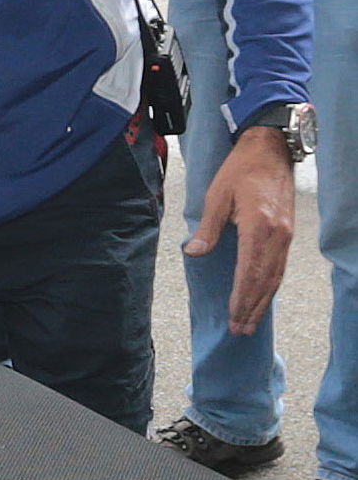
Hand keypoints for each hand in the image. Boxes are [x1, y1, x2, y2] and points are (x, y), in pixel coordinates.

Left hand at [184, 123, 295, 334]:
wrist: (270, 150)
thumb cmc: (240, 170)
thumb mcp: (216, 196)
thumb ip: (207, 228)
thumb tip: (193, 253)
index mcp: (258, 226)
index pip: (249, 271)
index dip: (240, 296)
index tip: (233, 315)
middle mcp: (277, 235)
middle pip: (265, 279)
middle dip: (252, 307)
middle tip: (240, 329)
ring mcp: (285, 234)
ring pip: (275, 276)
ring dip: (263, 300)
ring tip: (251, 322)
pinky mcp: (287, 232)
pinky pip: (279, 265)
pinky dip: (271, 285)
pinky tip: (263, 297)